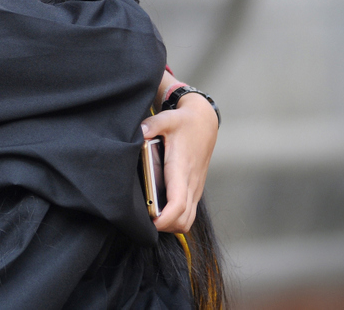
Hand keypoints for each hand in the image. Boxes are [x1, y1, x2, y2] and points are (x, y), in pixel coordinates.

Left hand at [141, 72, 217, 232]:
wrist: (203, 123)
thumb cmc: (184, 122)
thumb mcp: (167, 118)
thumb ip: (152, 124)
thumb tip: (140, 132)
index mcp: (182, 169)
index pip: (178, 203)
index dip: (165, 217)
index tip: (150, 221)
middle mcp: (191, 183)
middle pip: (183, 219)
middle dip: (165, 226)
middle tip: (144, 221)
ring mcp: (195, 188)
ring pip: (188, 220)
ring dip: (171, 225)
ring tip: (151, 219)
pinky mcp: (194, 189)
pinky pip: (189, 214)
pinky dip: (176, 219)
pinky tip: (160, 212)